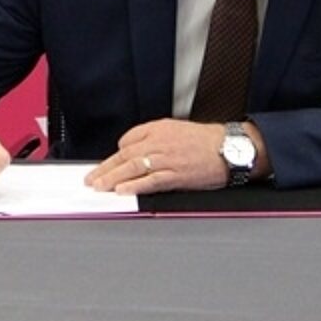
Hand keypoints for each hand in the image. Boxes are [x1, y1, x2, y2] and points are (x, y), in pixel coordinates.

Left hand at [85, 118, 254, 193]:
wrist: (229, 148)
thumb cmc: (206, 141)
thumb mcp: (176, 129)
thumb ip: (153, 137)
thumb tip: (132, 149)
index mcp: (158, 129)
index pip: (127, 141)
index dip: (114, 155)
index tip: (104, 166)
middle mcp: (159, 142)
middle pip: (125, 156)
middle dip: (105, 168)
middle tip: (91, 179)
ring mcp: (167, 159)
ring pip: (133, 168)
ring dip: (113, 178)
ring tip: (99, 187)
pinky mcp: (177, 175)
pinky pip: (151, 181)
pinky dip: (135, 186)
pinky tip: (122, 191)